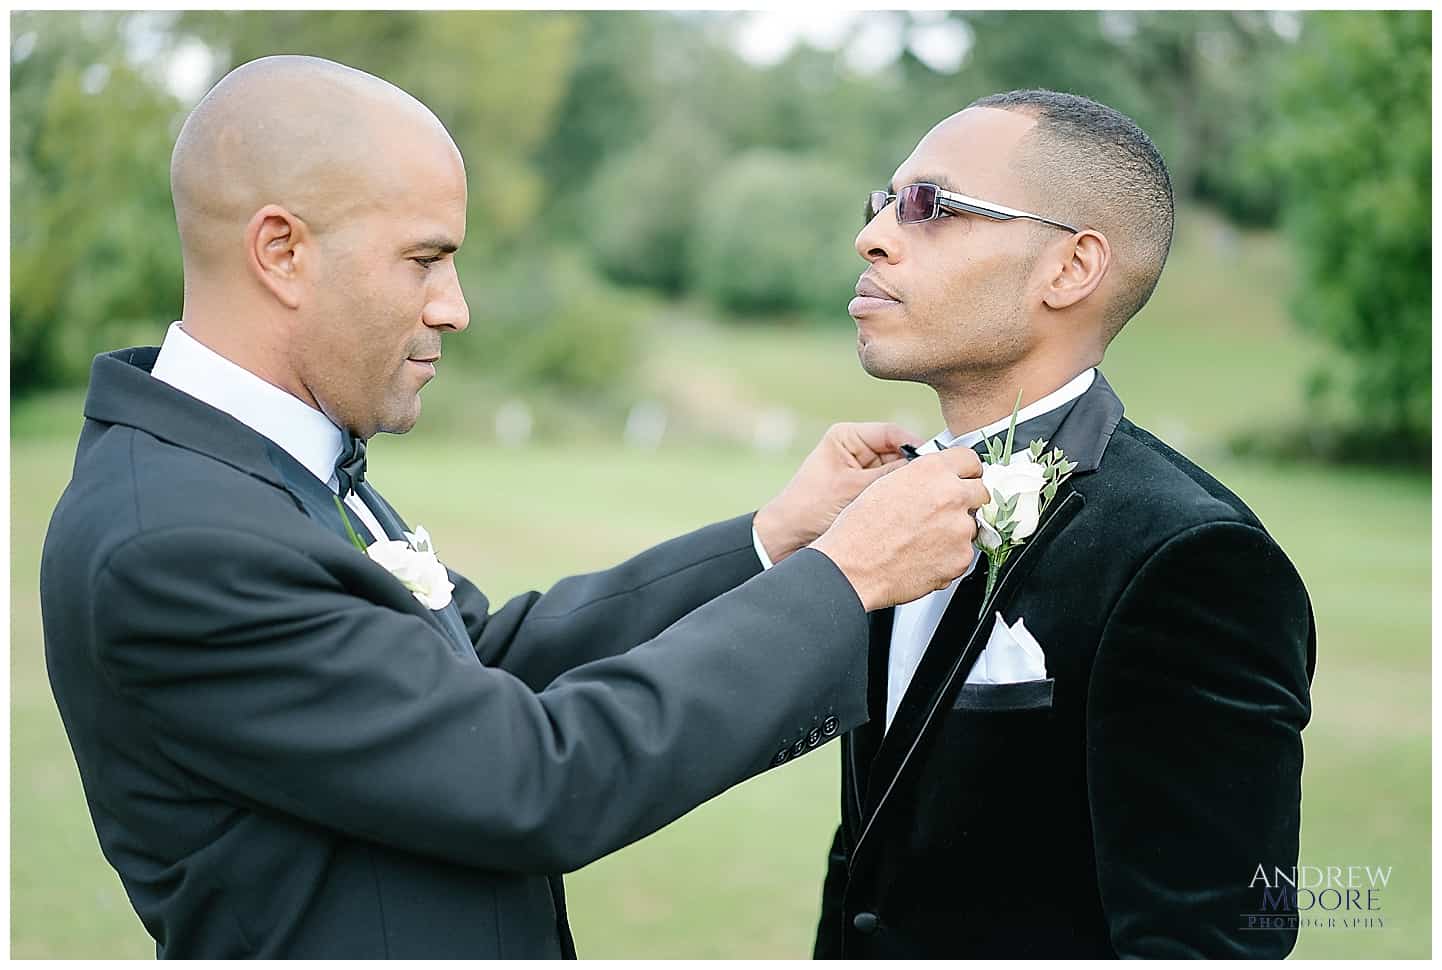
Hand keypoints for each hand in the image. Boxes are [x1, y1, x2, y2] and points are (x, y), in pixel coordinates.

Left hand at [754, 422, 923, 563]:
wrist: (788, 540)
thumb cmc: (807, 509)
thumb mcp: (852, 489)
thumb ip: (890, 477)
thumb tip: (927, 470)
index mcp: (848, 437)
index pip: (893, 432)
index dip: (917, 446)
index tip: (936, 461)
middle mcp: (858, 451)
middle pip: (900, 453)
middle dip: (914, 470)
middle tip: (932, 485)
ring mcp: (863, 473)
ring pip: (899, 475)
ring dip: (907, 488)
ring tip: (918, 500)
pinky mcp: (867, 493)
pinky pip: (892, 492)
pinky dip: (900, 501)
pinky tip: (909, 511)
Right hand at [811, 447, 988, 611]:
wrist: (854, 568)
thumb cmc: (861, 529)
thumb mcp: (887, 485)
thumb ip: (922, 477)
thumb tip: (940, 479)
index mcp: (932, 471)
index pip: (970, 460)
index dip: (964, 471)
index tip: (962, 479)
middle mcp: (951, 495)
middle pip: (981, 491)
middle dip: (966, 500)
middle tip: (943, 513)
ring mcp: (960, 528)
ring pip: (971, 525)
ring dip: (955, 531)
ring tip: (923, 540)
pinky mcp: (962, 558)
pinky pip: (964, 553)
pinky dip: (950, 557)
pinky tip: (924, 557)